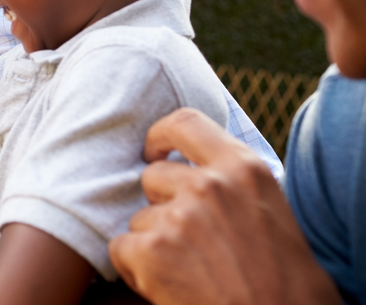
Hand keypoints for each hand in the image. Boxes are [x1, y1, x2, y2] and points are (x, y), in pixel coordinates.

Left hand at [108, 108, 340, 304]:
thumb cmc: (287, 285)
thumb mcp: (273, 214)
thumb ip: (234, 185)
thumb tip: (198, 168)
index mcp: (244, 169)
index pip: (185, 122)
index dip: (160, 135)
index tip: (153, 150)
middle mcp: (209, 185)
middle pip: (153, 176)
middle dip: (160, 205)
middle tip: (187, 240)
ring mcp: (178, 216)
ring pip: (139, 217)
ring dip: (152, 242)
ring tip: (188, 270)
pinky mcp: (153, 251)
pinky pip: (121, 248)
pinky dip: (136, 269)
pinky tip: (167, 286)